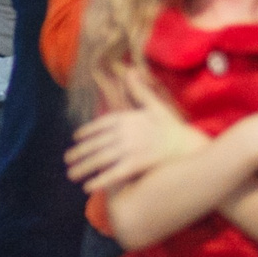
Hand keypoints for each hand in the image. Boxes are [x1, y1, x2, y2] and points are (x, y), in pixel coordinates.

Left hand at [67, 65, 207, 194]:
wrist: (190, 146)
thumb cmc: (173, 128)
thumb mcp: (155, 105)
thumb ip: (139, 90)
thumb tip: (130, 69)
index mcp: (128, 118)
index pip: (101, 124)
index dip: (87, 132)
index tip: (76, 139)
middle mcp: (126, 132)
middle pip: (96, 144)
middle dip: (79, 152)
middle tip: (67, 160)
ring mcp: (131, 148)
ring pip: (100, 159)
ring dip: (83, 167)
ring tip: (72, 175)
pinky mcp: (137, 164)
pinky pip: (113, 173)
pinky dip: (100, 180)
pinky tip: (88, 187)